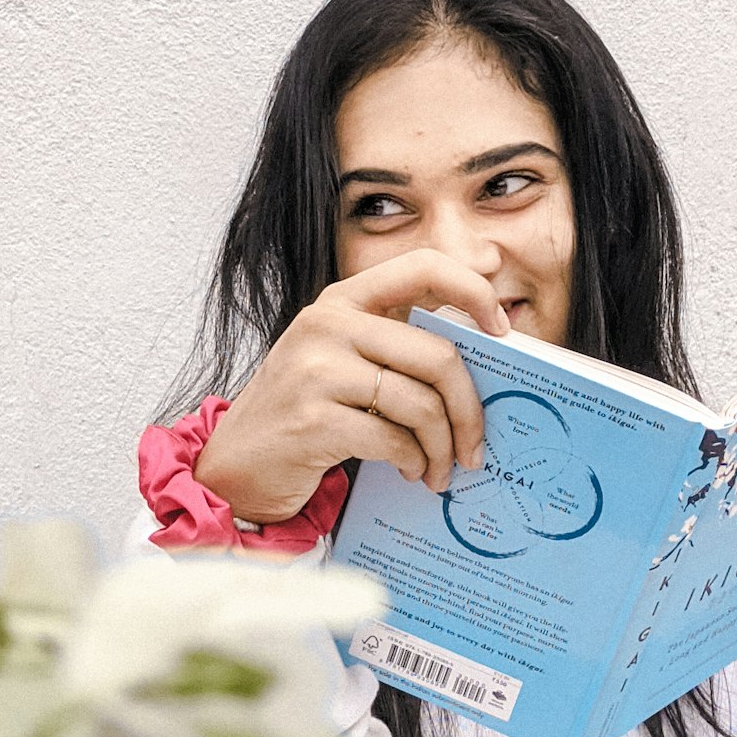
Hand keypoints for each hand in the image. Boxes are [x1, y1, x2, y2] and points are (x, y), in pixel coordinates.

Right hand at [193, 250, 510, 523]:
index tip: (501, 330)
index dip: (473, 290)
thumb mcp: (342, 359)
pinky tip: (411, 471)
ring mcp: (316, 370)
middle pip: (438, 356)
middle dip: (470, 409)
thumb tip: (486, 342)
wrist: (236, 464)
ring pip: (421, 405)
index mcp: (342, 300)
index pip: (423, 266)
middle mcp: (328, 324)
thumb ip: (397, 344)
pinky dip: (414, 462)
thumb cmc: (304, 412)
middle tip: (476, 445)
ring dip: (442, 448)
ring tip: (440, 470)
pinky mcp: (313, 419)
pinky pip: (394, 440)